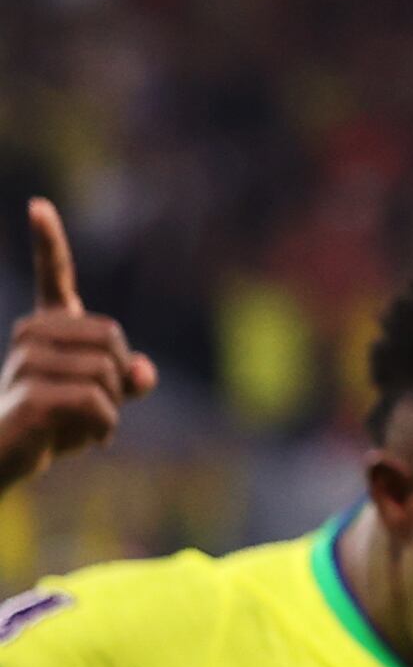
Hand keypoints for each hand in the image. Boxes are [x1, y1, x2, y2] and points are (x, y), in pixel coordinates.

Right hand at [0, 203, 155, 492]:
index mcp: (48, 328)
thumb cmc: (52, 426)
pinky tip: (88, 441)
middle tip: (97, 408)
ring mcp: (26, 363)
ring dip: (112, 409)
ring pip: (109, 374)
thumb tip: (143, 372)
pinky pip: (98, 402)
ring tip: (84, 427)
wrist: (3, 460)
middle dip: (120, 380)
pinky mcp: (32, 394)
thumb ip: (126, 380)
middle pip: (113, 341)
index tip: (38, 206)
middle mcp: (32, 336)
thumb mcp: (98, 398)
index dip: (48, 242)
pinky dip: (105, 427)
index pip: (53, 278)